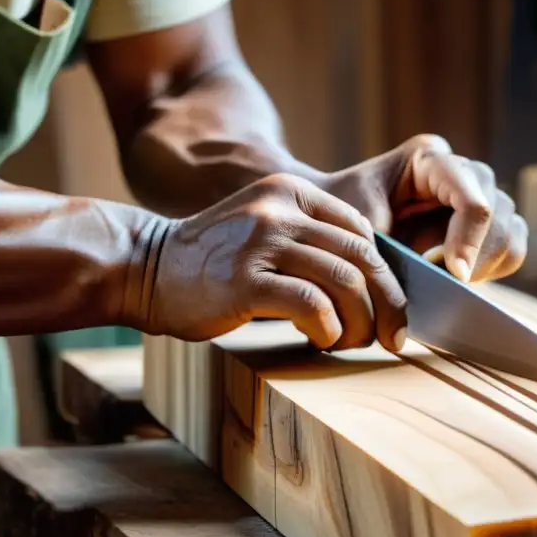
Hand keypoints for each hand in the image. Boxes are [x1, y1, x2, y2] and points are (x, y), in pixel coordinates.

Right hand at [146, 173, 408, 350]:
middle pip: (362, 258)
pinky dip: (327, 329)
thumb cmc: (210, 262)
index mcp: (290, 192)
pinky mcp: (244, 281)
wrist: (144, 267)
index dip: (385, 276)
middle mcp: (279, 210)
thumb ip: (309, 240)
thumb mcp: (263, 230)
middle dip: (387, 304)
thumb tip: (372, 285)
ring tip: (351, 343)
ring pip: (343, 282)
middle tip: (391, 338)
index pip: (363, 232)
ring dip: (360, 323)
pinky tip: (321, 341)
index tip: (388, 309)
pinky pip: (310, 305)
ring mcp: (260, 242)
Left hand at [324, 134, 527, 282]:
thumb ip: (390, 242)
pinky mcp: (485, 225)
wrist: (331, 217)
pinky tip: (453, 278)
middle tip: (442, 282)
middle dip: (475, 255)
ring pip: (510, 234)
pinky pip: (509, 251)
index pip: (471, 198)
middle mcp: (462, 172)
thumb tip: (423, 274)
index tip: (456, 276)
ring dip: (482, 265)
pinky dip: (488, 270)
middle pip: (499, 214)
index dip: (468, 240)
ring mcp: (479, 196)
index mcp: (429, 160)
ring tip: (442, 278)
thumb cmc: (339, 213)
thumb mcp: (355, 223)